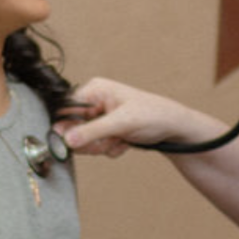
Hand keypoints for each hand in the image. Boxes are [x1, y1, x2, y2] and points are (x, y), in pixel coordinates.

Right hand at [60, 78, 221, 157]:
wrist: (173, 128)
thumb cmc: (154, 114)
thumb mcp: (122, 122)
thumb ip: (93, 131)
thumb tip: (67, 138)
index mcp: (95, 90)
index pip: (66, 108)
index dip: (65, 126)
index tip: (67, 141)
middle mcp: (95, 102)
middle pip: (73, 127)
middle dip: (90, 139)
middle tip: (105, 141)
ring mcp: (100, 118)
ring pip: (84, 140)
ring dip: (101, 145)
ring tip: (119, 139)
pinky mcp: (107, 131)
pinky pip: (96, 146)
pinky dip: (109, 148)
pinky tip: (124, 142)